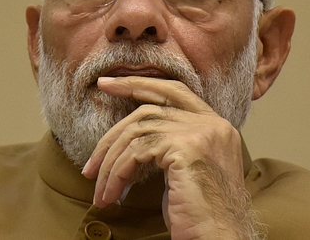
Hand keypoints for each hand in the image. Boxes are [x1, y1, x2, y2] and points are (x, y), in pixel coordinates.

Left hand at [81, 76, 255, 239]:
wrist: (218, 239)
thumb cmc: (200, 215)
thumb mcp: (186, 171)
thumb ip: (170, 146)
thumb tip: (132, 140)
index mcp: (216, 126)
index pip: (174, 91)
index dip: (139, 84)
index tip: (108, 85)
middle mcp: (212, 123)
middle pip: (149, 109)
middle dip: (112, 132)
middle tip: (90, 161)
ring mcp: (201, 133)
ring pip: (138, 131)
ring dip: (111, 163)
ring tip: (100, 190)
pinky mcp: (186, 148)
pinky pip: (137, 151)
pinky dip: (117, 172)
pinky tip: (112, 193)